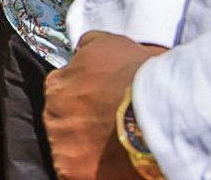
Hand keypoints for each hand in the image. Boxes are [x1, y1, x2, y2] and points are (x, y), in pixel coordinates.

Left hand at [44, 30, 164, 179]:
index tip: (104, 105)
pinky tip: (116, 165)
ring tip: (118, 149)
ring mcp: (61, 146)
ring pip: (70, 149)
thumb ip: (88, 47)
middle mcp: (52, 115)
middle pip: (65, 122)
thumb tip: (81, 51)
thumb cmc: (138, 75)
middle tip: (113, 127)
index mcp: (56, 84)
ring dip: (89, 150)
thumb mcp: (110, 44)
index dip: (86, 99)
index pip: (63, 92)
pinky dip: (96, 172)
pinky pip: (78, 172)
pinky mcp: (73, 173)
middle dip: (86, 124)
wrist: (159, 111)